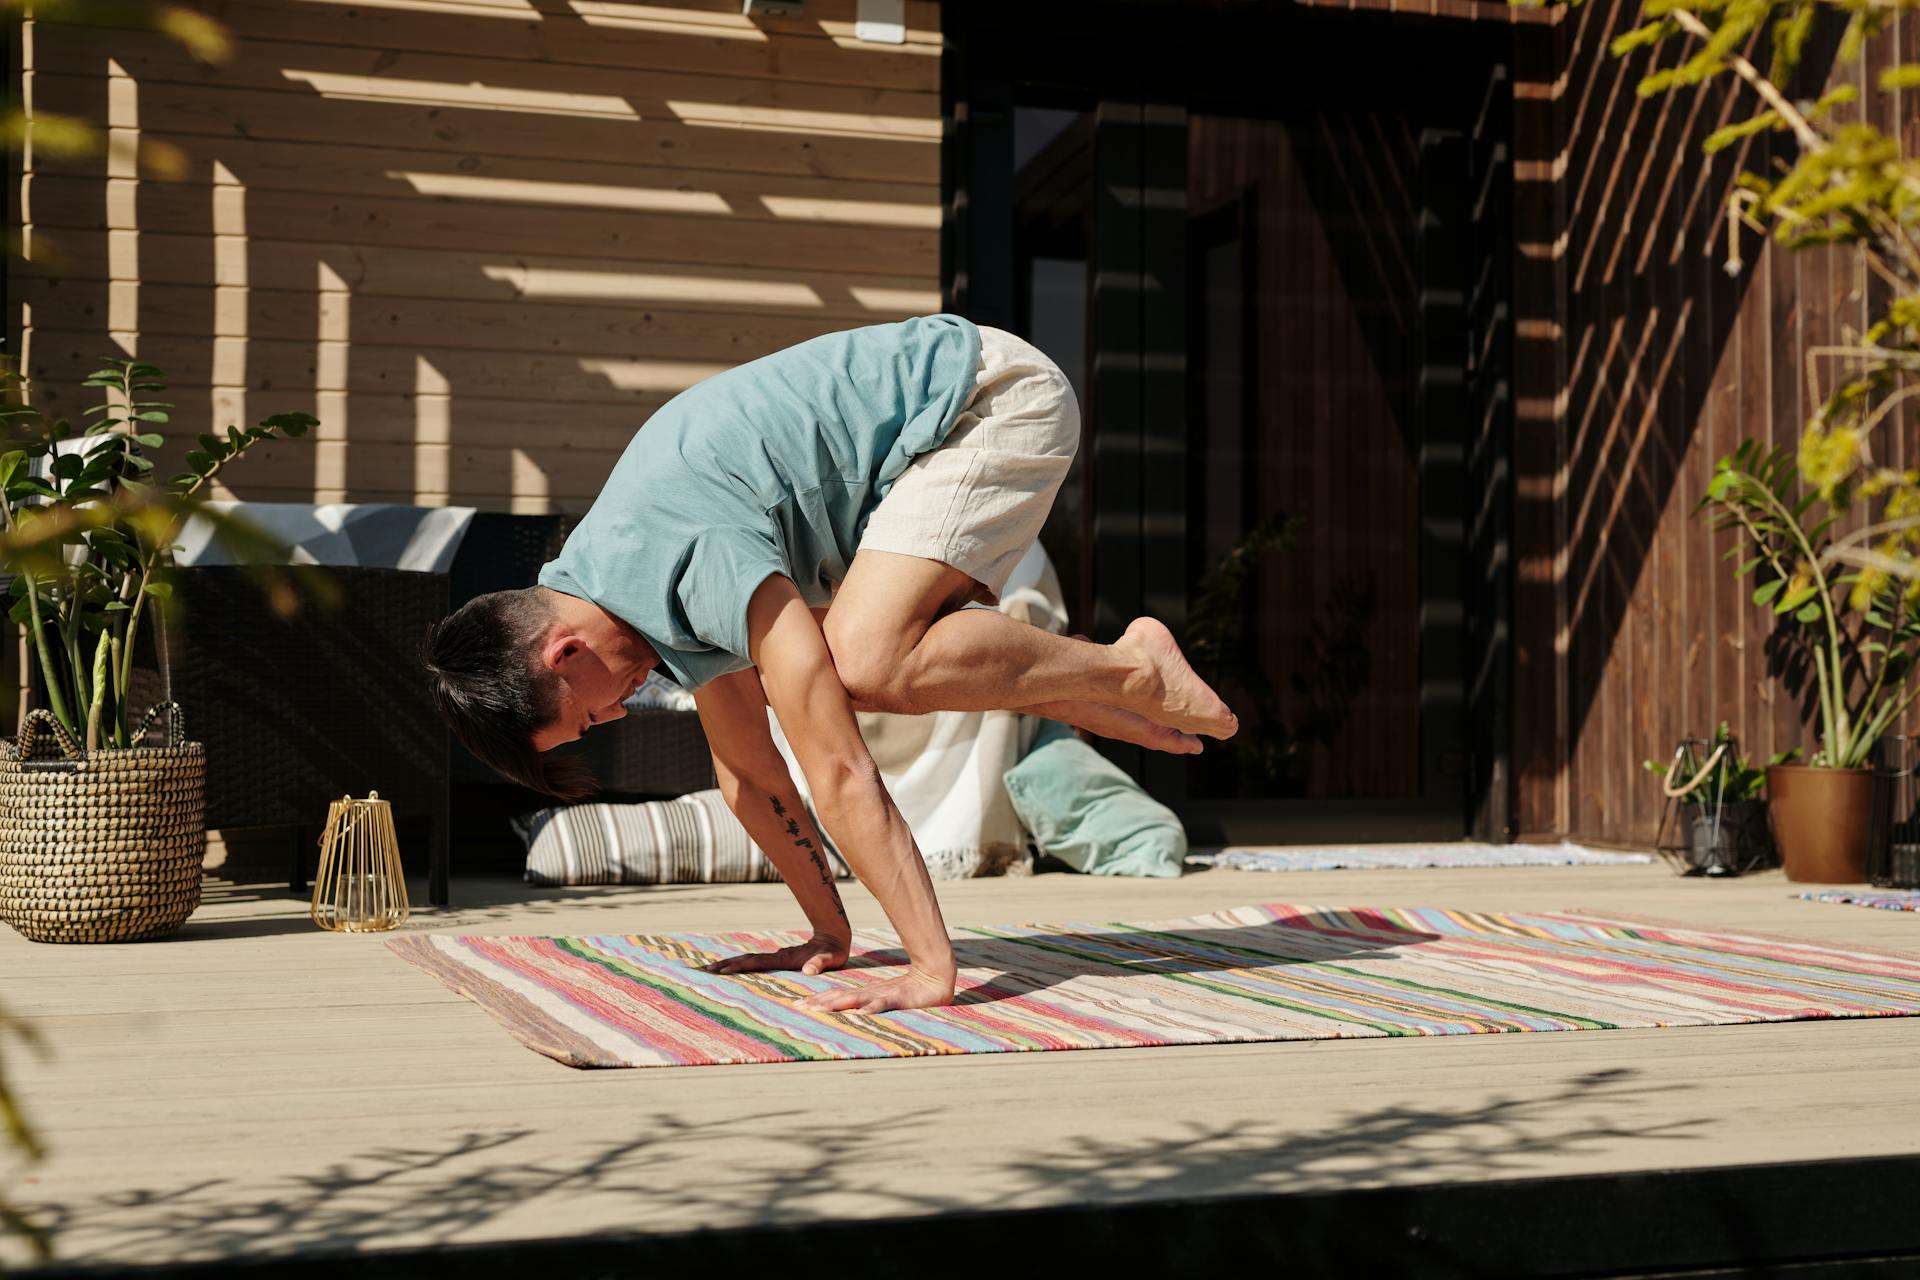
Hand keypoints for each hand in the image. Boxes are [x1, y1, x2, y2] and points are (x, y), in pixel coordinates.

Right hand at [703, 932, 849, 976]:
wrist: (834, 936)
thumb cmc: (833, 951)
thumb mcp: (829, 959)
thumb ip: (819, 964)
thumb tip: (809, 971)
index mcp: (784, 958)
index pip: (756, 962)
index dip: (739, 966)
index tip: (722, 971)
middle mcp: (777, 956)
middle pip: (746, 960)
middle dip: (726, 965)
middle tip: (704, 971)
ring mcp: (777, 957)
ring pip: (749, 960)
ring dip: (731, 964)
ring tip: (712, 970)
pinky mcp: (780, 959)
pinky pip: (757, 963)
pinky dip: (743, 966)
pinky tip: (736, 971)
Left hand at [799, 965, 956, 1013]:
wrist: (936, 976)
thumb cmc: (909, 990)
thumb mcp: (883, 998)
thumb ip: (867, 1003)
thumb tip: (851, 1012)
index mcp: (865, 993)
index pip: (837, 995)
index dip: (817, 1000)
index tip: (798, 1005)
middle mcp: (870, 993)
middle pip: (840, 997)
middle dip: (819, 1003)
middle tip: (799, 1009)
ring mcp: (884, 994)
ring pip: (857, 999)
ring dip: (838, 1004)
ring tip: (821, 1010)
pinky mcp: (899, 998)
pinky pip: (884, 1004)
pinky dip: (872, 1008)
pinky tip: (861, 1013)